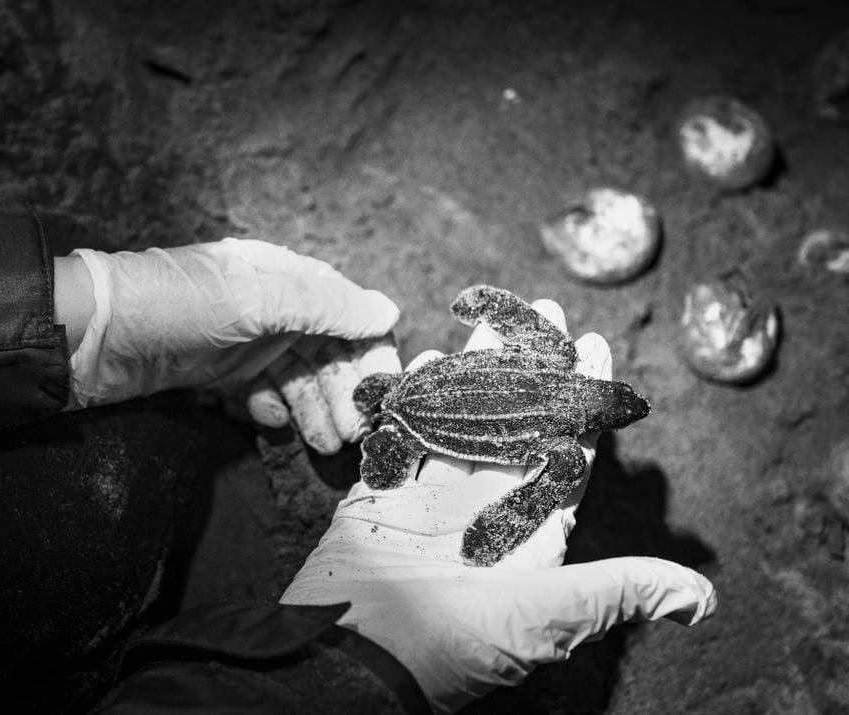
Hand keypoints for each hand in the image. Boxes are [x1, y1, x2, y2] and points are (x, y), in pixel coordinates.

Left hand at [62, 240, 400, 452]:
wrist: (91, 336)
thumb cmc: (176, 306)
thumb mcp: (255, 299)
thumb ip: (324, 305)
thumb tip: (387, 310)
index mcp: (281, 275)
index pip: (344, 311)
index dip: (369, 350)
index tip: (387, 390)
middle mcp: (267, 305)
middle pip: (323, 350)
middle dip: (342, 390)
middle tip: (356, 432)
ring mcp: (240, 340)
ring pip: (294, 377)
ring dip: (313, 408)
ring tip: (326, 443)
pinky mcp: (215, 371)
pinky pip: (257, 392)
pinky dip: (269, 408)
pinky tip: (271, 421)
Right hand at [280, 300, 716, 713]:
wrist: (351, 656)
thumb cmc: (451, 646)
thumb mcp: (545, 618)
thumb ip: (614, 592)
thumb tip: (700, 599)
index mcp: (526, 537)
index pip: (567, 454)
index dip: (583, 401)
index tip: (596, 346)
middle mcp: (482, 514)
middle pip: (513, 425)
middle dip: (530, 368)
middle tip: (544, 312)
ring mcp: (429, 505)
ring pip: (457, 422)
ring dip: (473, 372)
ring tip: (487, 323)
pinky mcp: (380, 500)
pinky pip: (399, 441)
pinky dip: (409, 403)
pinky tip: (424, 363)